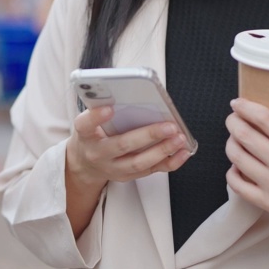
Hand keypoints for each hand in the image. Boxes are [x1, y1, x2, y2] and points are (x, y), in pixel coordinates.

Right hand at [66, 105, 191, 190]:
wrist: (85, 164)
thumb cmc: (92, 135)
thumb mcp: (89, 120)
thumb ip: (102, 108)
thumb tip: (128, 93)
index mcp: (85, 135)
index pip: (85, 125)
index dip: (96, 117)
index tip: (109, 108)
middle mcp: (98, 153)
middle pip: (122, 145)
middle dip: (148, 135)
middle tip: (168, 126)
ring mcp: (114, 168)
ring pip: (139, 162)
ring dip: (163, 150)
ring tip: (178, 137)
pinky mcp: (129, 175)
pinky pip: (152, 170)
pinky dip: (170, 162)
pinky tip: (182, 151)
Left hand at [225, 99, 268, 244]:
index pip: (267, 120)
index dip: (247, 107)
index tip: (238, 102)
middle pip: (245, 136)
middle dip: (233, 122)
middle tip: (233, 118)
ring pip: (237, 157)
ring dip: (230, 143)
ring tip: (234, 139)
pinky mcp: (267, 203)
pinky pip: (236, 184)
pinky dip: (231, 171)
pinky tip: (237, 165)